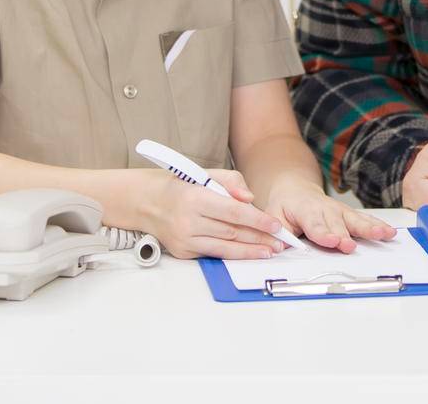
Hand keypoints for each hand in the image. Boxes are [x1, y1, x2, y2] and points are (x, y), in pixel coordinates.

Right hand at [140, 168, 287, 259]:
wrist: (146, 202)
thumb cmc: (181, 185)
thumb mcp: (204, 173)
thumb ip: (231, 181)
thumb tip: (250, 199)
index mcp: (195, 198)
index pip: (233, 212)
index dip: (257, 220)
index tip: (275, 226)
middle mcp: (188, 221)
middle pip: (232, 232)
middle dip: (259, 238)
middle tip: (280, 242)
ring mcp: (184, 240)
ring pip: (224, 247)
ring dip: (250, 251)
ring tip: (269, 252)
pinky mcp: (182, 252)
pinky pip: (212, 254)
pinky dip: (232, 254)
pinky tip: (248, 254)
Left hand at [265, 177, 397, 252]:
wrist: (296, 189)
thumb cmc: (286, 207)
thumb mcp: (273, 216)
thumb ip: (275, 233)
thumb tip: (276, 249)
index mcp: (306, 210)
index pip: (315, 224)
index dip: (324, 233)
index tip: (332, 241)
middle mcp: (326, 209)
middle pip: (338, 225)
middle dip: (345, 236)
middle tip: (351, 247)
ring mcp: (340, 211)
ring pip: (356, 220)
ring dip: (370, 228)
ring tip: (383, 234)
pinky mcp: (349, 214)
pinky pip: (365, 219)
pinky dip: (378, 225)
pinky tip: (389, 232)